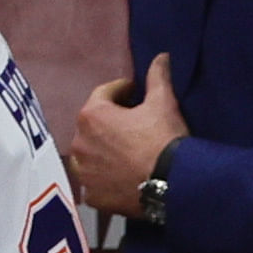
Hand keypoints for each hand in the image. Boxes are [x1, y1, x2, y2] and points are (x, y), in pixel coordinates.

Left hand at [69, 53, 184, 218]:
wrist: (174, 186)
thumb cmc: (164, 140)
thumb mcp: (164, 103)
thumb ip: (157, 77)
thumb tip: (161, 56)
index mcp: (92, 115)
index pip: (104, 94)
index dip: (122, 91)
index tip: (134, 93)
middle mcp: (79, 142)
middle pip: (93, 126)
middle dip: (110, 124)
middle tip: (133, 127)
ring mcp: (84, 172)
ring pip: (89, 156)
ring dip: (102, 152)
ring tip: (125, 155)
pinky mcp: (93, 196)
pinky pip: (94, 183)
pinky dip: (104, 180)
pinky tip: (121, 179)